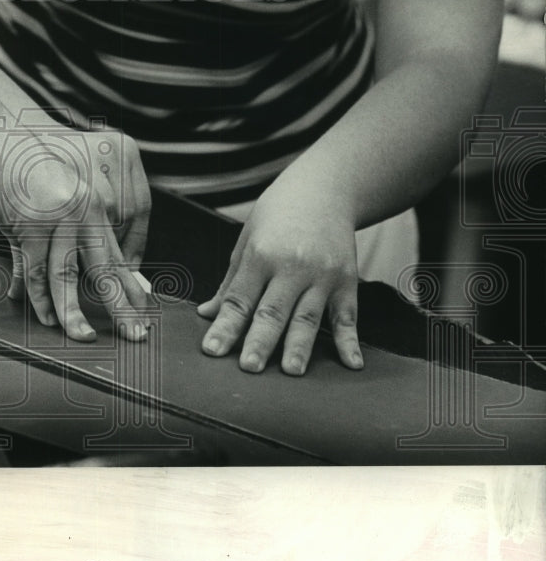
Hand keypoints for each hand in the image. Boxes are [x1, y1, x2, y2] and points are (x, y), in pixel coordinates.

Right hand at [0, 123, 151, 341]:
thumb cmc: (26, 168)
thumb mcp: (55, 201)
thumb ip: (60, 240)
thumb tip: (57, 278)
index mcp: (98, 205)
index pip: (120, 254)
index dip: (132, 287)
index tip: (142, 311)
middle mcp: (86, 211)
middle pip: (108, 269)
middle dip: (123, 307)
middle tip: (138, 334)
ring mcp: (59, 218)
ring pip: (68, 277)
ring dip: (75, 314)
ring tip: (84, 337)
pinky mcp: (31, 225)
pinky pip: (36, 271)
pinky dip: (39, 298)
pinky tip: (46, 317)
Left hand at [196, 176, 362, 374]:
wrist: (323, 188)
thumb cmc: (277, 215)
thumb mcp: (247, 241)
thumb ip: (231, 283)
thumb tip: (208, 314)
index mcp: (260, 256)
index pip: (239, 299)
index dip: (225, 327)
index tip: (212, 350)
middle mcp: (292, 266)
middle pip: (272, 311)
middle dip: (259, 341)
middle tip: (248, 367)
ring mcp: (322, 275)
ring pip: (308, 317)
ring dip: (299, 346)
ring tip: (291, 371)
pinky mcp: (346, 281)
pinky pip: (348, 316)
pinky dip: (350, 341)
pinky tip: (351, 364)